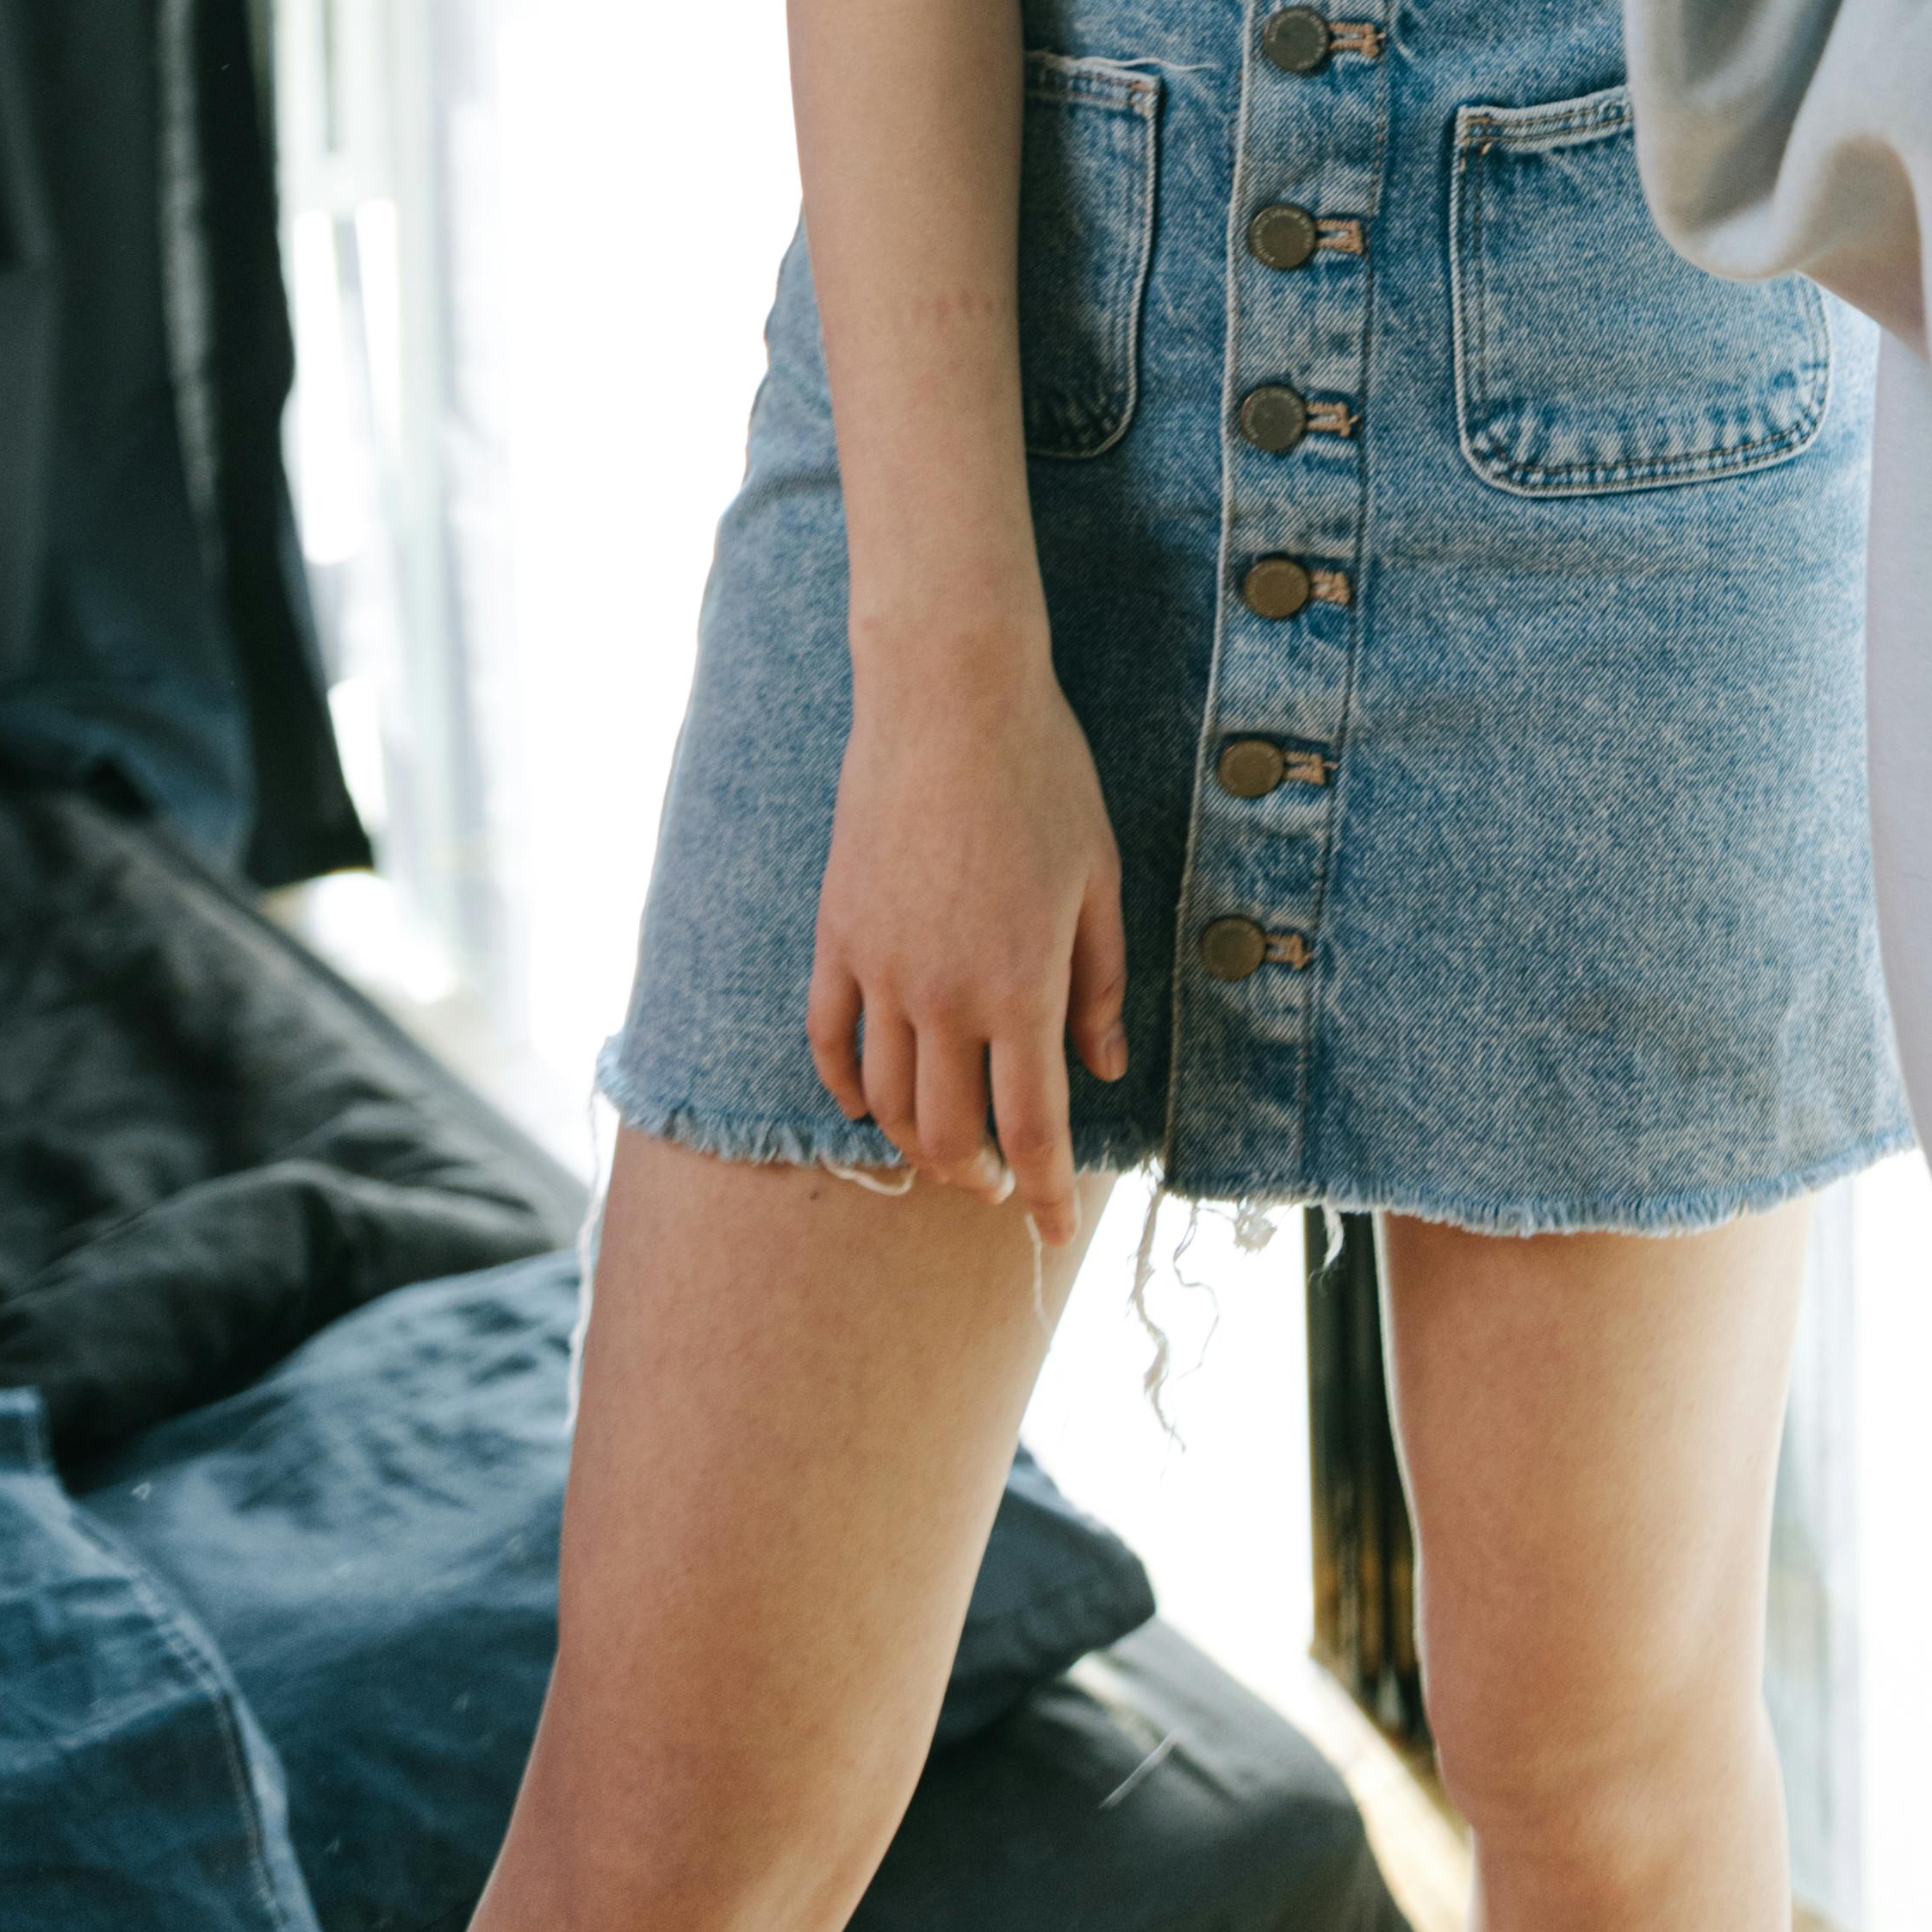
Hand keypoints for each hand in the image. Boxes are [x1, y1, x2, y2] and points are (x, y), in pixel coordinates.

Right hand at [806, 643, 1128, 1251]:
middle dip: (979, 1180)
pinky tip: (867, 1103)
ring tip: (947, 1153)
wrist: (949, 697)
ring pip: (887, 1102)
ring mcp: (880, 970)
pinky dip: (846, 1087)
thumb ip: (1099, 984)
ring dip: (916, 1144)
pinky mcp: (837, 937)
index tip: (1050, 1234)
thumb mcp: (1099, 877)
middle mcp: (944, 995)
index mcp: (1021, 986)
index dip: (1044, 1194)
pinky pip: (828, 1040)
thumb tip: (1103, 1067)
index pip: (1032, 1128)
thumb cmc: (1043, 775)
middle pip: (950, 1135)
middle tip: (1000, 1189)